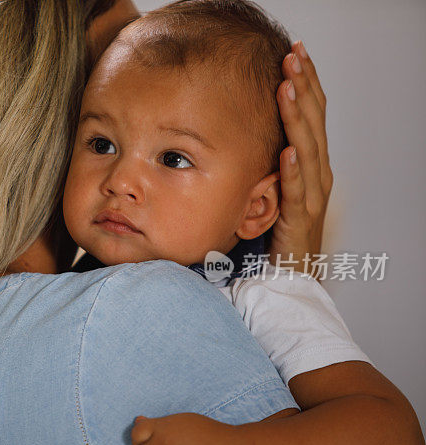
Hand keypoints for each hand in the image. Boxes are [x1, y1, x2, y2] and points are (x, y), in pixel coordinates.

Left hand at [270, 41, 331, 268]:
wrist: (290, 277)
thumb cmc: (277, 230)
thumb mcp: (270, 186)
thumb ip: (265, 159)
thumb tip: (242, 130)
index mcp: (310, 164)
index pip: (310, 115)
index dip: (305, 84)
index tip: (293, 53)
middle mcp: (317, 175)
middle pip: (313, 123)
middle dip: (303, 88)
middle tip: (292, 56)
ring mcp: (311, 197)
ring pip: (306, 150)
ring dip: (297, 118)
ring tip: (287, 88)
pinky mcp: (299, 221)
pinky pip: (296, 192)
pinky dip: (292, 171)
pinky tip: (287, 151)